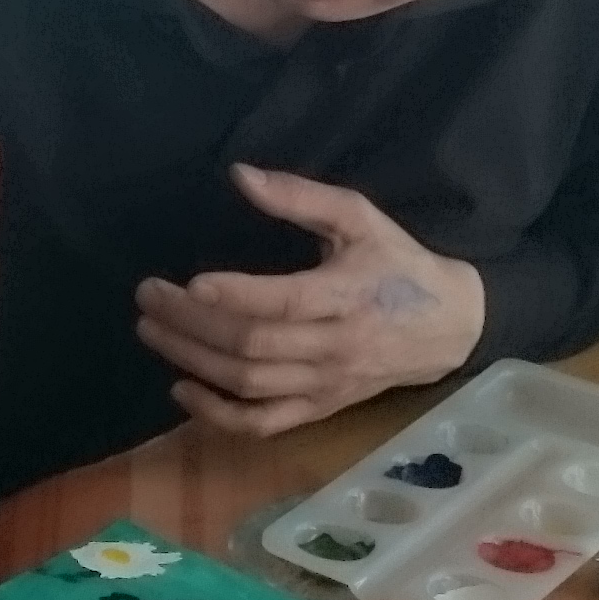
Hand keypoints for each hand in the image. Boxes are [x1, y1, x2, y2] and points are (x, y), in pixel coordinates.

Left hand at [134, 165, 486, 435]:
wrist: (451, 326)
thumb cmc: (398, 263)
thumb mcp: (359, 218)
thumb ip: (300, 197)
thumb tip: (240, 175)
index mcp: (347, 295)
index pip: (285, 302)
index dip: (236, 295)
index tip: (189, 283)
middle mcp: (335, 346)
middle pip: (254, 345)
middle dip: (193, 324)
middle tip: (147, 297)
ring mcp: (326, 384)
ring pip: (251, 385)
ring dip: (194, 362)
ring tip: (151, 331)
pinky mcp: (321, 408)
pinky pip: (265, 424)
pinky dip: (219, 416)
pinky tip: (182, 391)